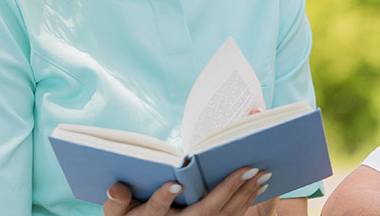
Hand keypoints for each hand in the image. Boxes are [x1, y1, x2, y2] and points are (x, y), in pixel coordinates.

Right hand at [103, 166, 271, 215]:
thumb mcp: (118, 214)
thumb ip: (116, 202)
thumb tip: (117, 186)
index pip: (155, 211)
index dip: (163, 198)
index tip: (175, 184)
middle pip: (203, 213)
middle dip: (226, 191)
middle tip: (248, 168)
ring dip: (246, 194)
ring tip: (263, 172)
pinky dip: (247, 201)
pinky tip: (260, 185)